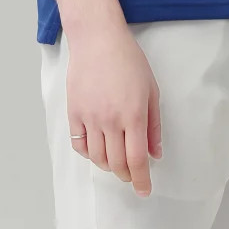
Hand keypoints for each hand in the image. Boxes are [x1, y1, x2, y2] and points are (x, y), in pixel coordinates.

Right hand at [65, 23, 162, 196]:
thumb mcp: (151, 89)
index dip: (141, 180)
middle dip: (126, 175)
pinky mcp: (74, 112)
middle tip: (132, 174)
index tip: (144, 191)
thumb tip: (155, 153)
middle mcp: (110, 120)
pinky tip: (97, 147)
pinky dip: (89, 153)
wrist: (97, 38)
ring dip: (108, 165)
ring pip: (97, 158)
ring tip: (116, 160)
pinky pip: (79, 144)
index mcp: (133, 115)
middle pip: (116, 163)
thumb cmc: (128, 59)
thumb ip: (153, 125)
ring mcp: (90, 117)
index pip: (137, 160)